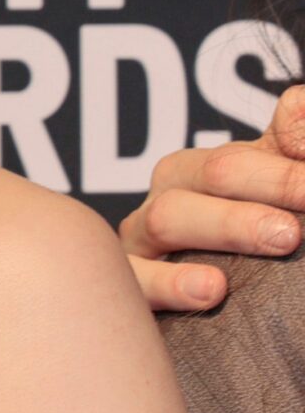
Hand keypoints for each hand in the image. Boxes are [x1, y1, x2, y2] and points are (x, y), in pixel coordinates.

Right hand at [119, 83, 304, 310]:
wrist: (213, 309)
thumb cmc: (252, 242)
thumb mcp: (275, 187)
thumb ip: (290, 144)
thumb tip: (300, 102)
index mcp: (204, 169)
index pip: (245, 151)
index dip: (285, 169)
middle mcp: (169, 196)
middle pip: (210, 174)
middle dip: (272, 185)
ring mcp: (141, 241)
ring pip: (167, 218)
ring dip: (229, 225)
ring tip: (282, 240)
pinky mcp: (126, 287)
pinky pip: (134, 280)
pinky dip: (169, 283)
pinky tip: (210, 290)